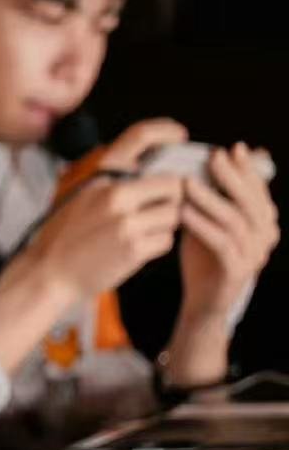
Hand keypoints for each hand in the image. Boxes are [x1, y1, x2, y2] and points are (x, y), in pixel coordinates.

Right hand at [28, 118, 189, 302]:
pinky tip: (134, 250)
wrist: (48, 274)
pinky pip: (166, 240)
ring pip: (174, 214)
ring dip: (164, 225)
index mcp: (100, 176)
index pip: (140, 136)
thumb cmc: (65, 236)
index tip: (180, 136)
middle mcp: (115, 194)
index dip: (166, 131)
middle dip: (172, 198)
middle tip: (156, 210)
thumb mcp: (81, 196)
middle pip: (173, 184)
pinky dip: (156, 246)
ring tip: (139, 234)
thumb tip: (147, 166)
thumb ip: (112, 181)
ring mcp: (126, 221)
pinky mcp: (135, 248)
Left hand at [179, 142, 279, 320]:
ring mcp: (254, 255)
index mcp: (264, 223)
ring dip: (211, 199)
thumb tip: (209, 160)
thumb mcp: (210, 221)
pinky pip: (221, 243)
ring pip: (236, 221)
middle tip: (213, 158)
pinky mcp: (236, 271)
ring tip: (188, 184)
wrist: (203, 301)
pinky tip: (183, 212)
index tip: (231, 149)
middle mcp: (265, 237)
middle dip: (232, 177)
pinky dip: (202, 225)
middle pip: (251, 202)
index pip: (259, 191)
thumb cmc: (205, 256)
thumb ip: (214, 196)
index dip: (247, 169)